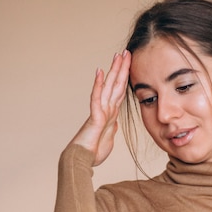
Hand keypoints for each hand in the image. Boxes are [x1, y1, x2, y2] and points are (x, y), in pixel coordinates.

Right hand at [68, 50, 131, 165]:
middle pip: (116, 85)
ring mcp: (100, 111)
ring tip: (117, 55)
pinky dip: (98, 85)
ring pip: (108, 86)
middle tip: (126, 52)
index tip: (130, 64)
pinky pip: (96, 98)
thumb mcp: (108, 139)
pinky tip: (100, 72)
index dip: (125, 78)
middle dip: (121, 68)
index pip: (120, 91)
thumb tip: (115, 124)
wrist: (82, 160)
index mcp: (110, 113)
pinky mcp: (95, 116)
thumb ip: (112, 129)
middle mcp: (105, 109)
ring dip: (113, 70)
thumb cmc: (93, 151)